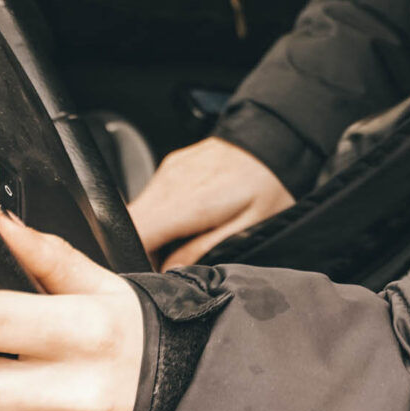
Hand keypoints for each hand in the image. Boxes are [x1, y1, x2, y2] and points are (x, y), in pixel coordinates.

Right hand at [127, 137, 292, 267]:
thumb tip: (169, 270)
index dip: (137, 258)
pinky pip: (154, 196)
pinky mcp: (172, 165)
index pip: (134, 233)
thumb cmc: (271, 185)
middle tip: (174, 259)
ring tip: (189, 237)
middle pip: (131, 223)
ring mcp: (168, 171)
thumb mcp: (247, 230)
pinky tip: (192, 217)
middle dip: (146, 248)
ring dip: (155, 231)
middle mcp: (170, 182)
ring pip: (140, 210)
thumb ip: (202, 252)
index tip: (153, 271)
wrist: (278, 139)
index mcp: (186, 202)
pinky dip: (163, 214)